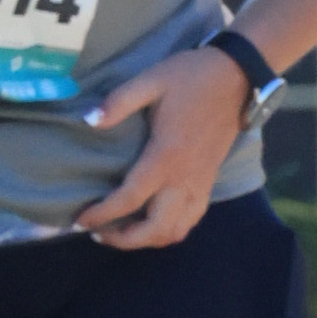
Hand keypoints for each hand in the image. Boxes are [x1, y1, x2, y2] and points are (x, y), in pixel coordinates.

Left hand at [74, 46, 248, 250]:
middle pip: (154, 230)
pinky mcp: (208, 183)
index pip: (130, 198)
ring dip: (146, 240)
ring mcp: (199, 184)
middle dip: (123, 239)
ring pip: (174, 232)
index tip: (79, 220)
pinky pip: (190, 221)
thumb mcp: (152, 79)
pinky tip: (151, 220)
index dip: (102, 214)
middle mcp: (183, 179)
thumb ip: (118, 101)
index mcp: (165, 156)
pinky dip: (168, 231)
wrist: (237, 77)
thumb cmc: (192, 77)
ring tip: (121, 231)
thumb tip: (88, 120)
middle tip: (97, 232)